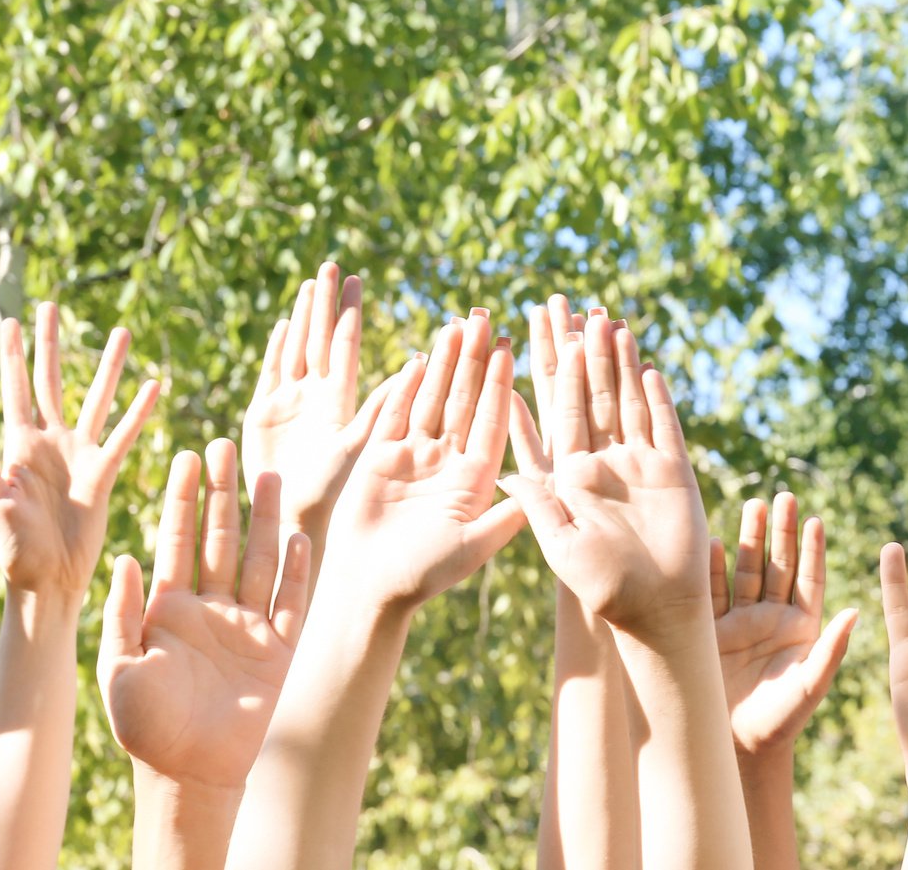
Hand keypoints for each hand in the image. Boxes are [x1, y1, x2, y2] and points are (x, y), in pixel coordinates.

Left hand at [0, 303, 159, 595]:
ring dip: (106, 366)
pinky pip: (124, 434)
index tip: (11, 321)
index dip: (13, 356)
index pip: (15, 389)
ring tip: (120, 333)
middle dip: (51, 344)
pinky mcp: (103, 473)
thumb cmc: (13, 550)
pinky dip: (139, 411)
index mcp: (16, 447)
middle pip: (51, 381)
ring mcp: (78, 455)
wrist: (49, 581)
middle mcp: (48, 442)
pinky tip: (154, 385)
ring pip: (95, 398)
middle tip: (52, 306)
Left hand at [98, 441, 310, 790]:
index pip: (177, 540)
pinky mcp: (277, 651)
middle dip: (222, 493)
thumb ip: (123, 613)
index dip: (181, 499)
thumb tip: (123, 557)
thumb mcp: (119, 666)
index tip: (184, 455)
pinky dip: (295, 571)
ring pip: (259, 560)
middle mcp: (211, 608)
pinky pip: (290, 603)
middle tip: (223, 445)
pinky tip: (297, 537)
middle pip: (220, 538)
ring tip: (268, 475)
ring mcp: (247, 627)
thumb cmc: (145, 726)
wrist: (187, 773)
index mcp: (169, 608)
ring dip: (263, 519)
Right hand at [242, 262, 395, 541]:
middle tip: (334, 265)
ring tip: (312, 284)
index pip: (345, 346)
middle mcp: (316, 398)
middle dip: (326, 305)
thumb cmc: (343, 499)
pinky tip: (283, 326)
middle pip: (320, 339)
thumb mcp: (366, 449)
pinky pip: (269, 375)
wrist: (302, 527)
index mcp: (340, 402)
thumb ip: (383, 409)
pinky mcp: (261, 418)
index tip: (358, 279)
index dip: (349, 313)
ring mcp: (288, 405)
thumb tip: (418, 366)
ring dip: (303, 319)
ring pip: (296, 350)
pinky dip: (276, 351)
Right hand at [320, 312, 522, 612]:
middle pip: (464, 401)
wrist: (368, 588)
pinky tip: (420, 357)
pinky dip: (407, 387)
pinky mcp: (380, 457)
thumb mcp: (472, 547)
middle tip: (486, 320)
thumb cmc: (422, 575)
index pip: (491, 421)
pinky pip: (396, 414)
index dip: (500, 385)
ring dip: (445, 364)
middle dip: (475, 361)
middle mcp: (448, 462)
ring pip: (433, 400)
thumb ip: (504, 518)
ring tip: (456, 326)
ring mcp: (415, 457)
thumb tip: (540, 489)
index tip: (511, 350)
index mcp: (475, 479)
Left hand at [504, 313, 712, 638]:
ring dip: (620, 363)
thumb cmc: (602, 586)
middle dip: (584, 353)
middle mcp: (603, 462)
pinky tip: (648, 367)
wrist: (656, 609)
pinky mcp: (673, 470)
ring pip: (627, 400)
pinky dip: (656, 397)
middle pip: (592, 395)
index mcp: (571, 475)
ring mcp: (639, 463)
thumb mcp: (559, 543)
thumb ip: (537, 503)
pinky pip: (663, 425)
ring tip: (611, 323)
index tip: (544, 339)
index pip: (558, 412)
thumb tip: (504, 468)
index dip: (553, 373)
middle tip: (576, 309)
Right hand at [711, 493, 857, 761]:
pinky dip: (713, 567)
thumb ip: (831, 649)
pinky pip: (713, 591)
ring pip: (747, 570)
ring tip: (755, 504)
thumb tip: (855, 612)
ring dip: (750, 538)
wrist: (736, 745)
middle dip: (781, 532)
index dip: (813, 550)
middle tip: (784, 496)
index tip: (815, 520)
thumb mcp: (810, 685)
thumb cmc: (781, 721)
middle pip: (778, 565)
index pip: (810, 579)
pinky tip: (716, 541)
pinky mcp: (710, 630)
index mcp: (803, 628)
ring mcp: (741, 621)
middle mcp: (772, 618)